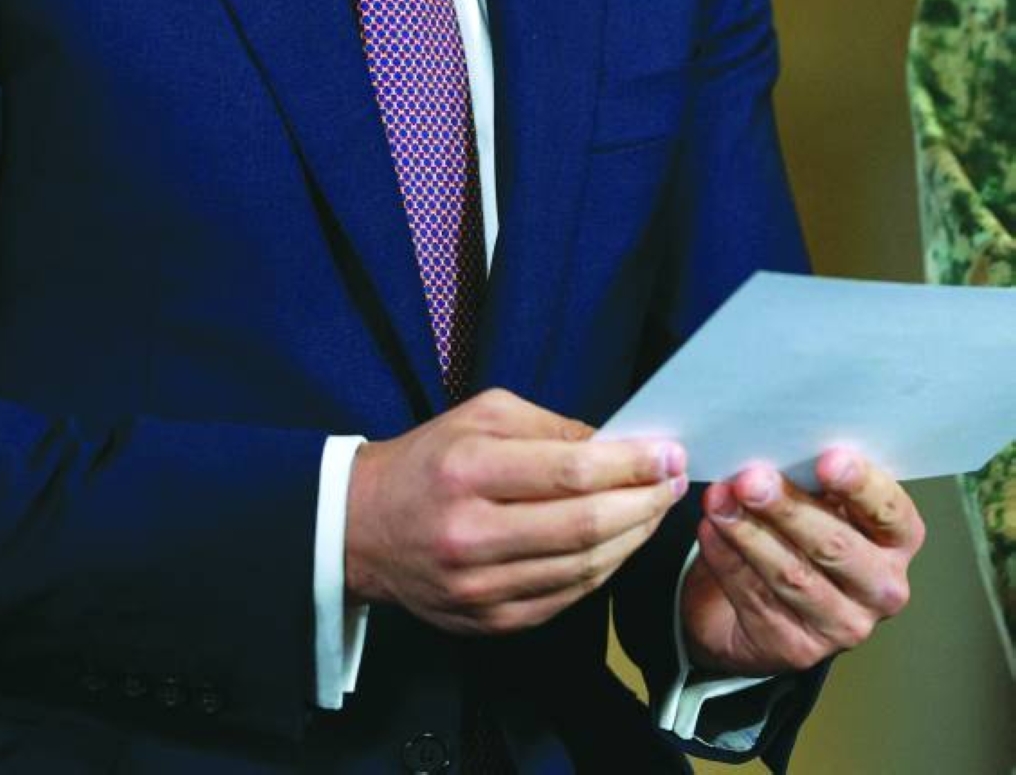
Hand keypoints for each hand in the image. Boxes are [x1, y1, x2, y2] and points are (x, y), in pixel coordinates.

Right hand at [345, 388, 686, 634]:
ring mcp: (481, 587)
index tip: (666, 452)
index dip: (630, 464)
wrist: (364, 527)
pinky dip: (604, 570)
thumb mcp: (480, 416)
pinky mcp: (490, 621)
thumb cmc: (428, 460)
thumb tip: (616, 445)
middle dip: (644, 501)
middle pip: (585, 525)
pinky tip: (620, 542)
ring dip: (634, 538)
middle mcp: (473, 533)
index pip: (570, 471)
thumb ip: (549, 427)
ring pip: (584, 568)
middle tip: (674, 480)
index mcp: (469, 470)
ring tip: (656, 508)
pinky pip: (566, 598)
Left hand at [681, 449, 924, 674]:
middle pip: (836, 546)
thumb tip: (776, 437)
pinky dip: (728, 560)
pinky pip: (756, 597)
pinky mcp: (798, 648)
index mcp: (897, 540)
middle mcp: (881, 587)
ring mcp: (843, 624)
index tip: (827, 460)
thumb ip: (811, 476)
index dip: (861, 485)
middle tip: (751, 479)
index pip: (890, 511)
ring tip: (718, 500)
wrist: (768, 602)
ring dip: (749, 534)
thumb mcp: (819, 500)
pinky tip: (710, 531)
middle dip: (789, 509)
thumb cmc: (802, 530)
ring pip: (793, 575)